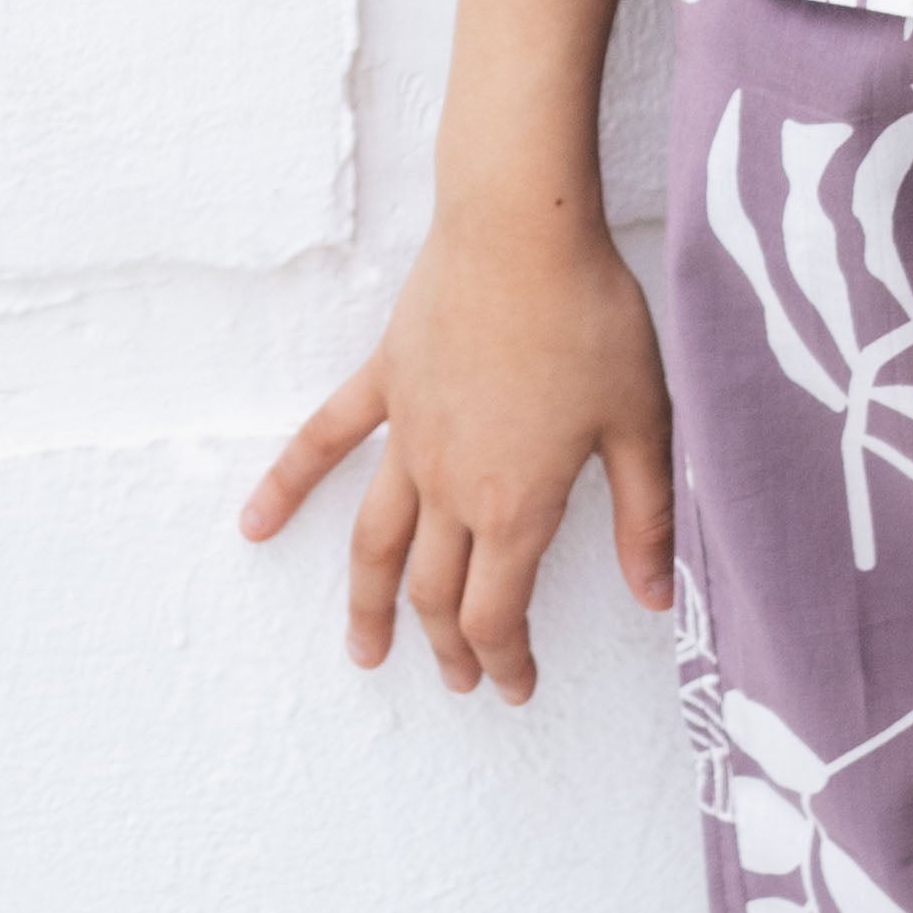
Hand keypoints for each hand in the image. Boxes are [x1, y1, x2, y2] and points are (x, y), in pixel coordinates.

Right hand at [240, 200, 675, 702]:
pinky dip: (286, 486)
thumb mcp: (642, 422)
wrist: (523, 228)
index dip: (503, 658)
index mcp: (516, 505)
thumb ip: (647, 517)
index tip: (514, 685)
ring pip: (376, 543)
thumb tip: (657, 599)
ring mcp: (408, 436)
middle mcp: (450, 485)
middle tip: (462, 677)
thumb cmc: (590, 316)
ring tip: (365, 652)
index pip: (496, 612)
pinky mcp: (386, 383)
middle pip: (435, 591)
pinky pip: (325, 442)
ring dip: (368, 604)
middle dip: (448, 646)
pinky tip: (254, 525)